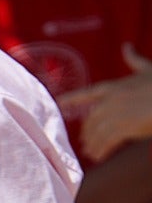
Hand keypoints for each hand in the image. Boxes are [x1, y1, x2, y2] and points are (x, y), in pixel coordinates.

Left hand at [58, 44, 151, 161]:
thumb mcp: (149, 68)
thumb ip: (134, 60)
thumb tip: (126, 47)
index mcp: (115, 86)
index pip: (86, 94)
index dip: (71, 99)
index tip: (58, 103)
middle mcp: (111, 100)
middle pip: (90, 119)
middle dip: (87, 132)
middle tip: (85, 142)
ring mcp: (118, 113)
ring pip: (96, 132)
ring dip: (92, 144)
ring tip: (91, 152)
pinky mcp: (127, 126)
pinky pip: (107, 142)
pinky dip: (101, 150)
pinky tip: (99, 156)